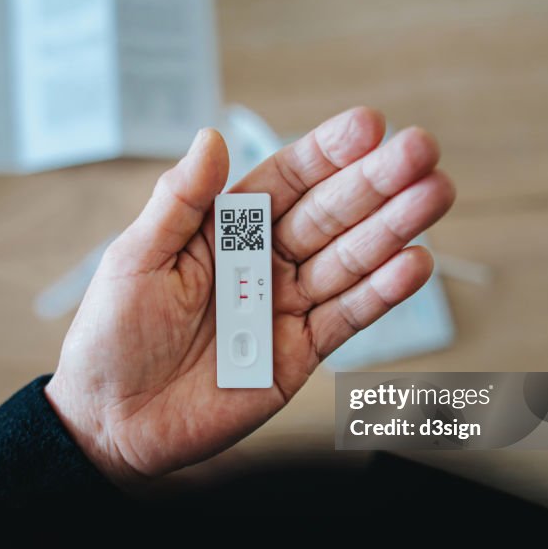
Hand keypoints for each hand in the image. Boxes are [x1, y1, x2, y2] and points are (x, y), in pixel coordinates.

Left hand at [45, 107, 454, 482]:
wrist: (111, 422)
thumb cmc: (112, 335)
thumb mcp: (136, 259)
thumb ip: (179, 202)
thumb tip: (212, 137)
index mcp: (225, 230)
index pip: (285, 180)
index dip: (327, 154)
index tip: (368, 126)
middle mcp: (263, 261)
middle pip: (329, 214)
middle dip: (376, 183)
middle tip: (422, 151)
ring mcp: (285, 307)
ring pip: (349, 260)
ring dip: (393, 228)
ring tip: (436, 195)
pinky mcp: (299, 354)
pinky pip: (346, 319)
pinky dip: (381, 293)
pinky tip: (414, 263)